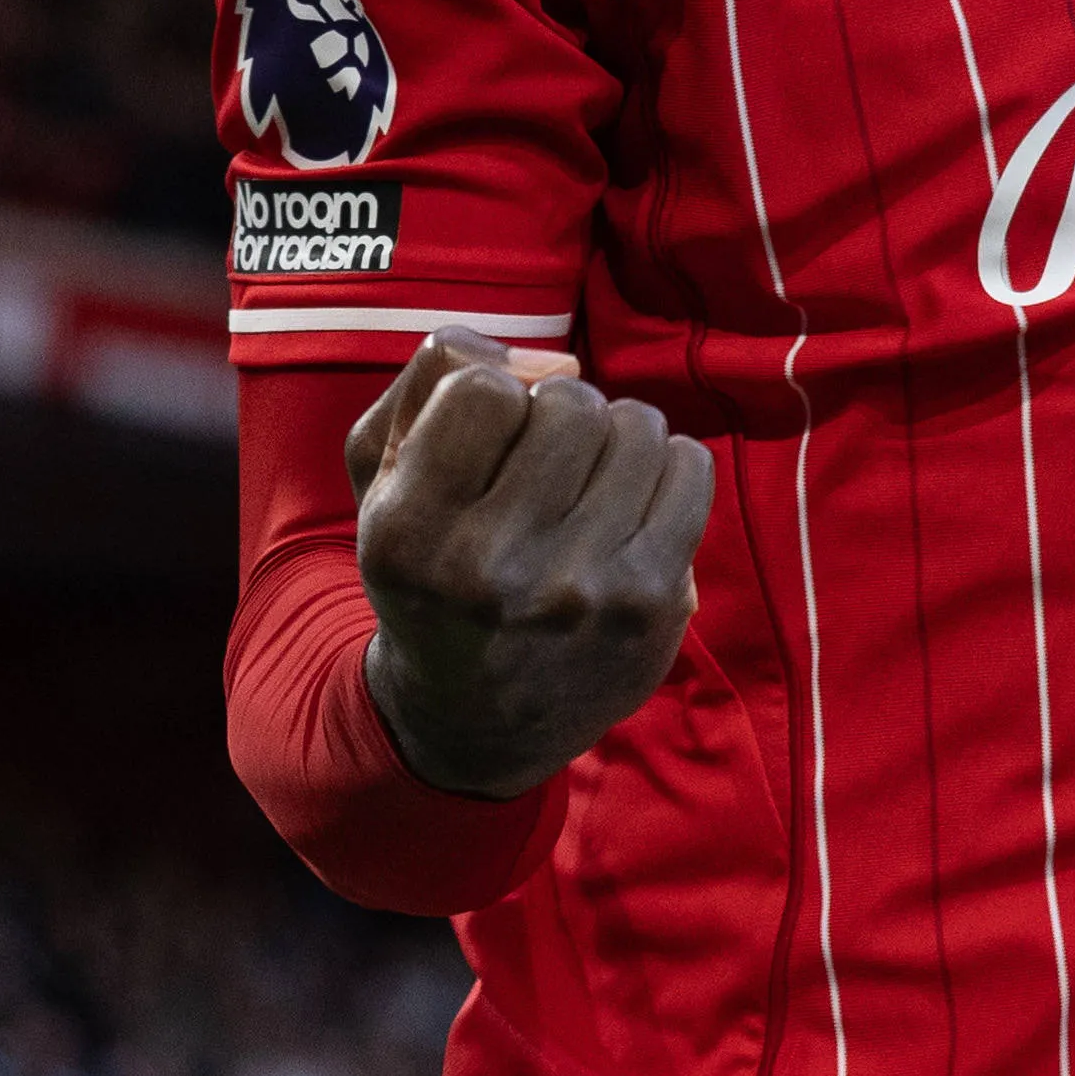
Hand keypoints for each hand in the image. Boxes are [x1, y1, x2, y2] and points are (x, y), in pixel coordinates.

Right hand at [346, 330, 715, 800]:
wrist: (476, 718)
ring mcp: (581, 590)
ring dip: (617, 435)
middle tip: (545, 459)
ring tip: (586, 481)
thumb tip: (552, 357)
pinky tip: (629, 505)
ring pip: (638, 426)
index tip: (491, 432)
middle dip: (562, 411)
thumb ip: (434, 380)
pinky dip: (666, 467)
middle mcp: (491, 568)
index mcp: (408, 533)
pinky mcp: (652, 603)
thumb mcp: (384, 477)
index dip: (494, 391)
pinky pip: (690, 468)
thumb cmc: (431, 568)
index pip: (482, 390)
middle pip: (571, 402)